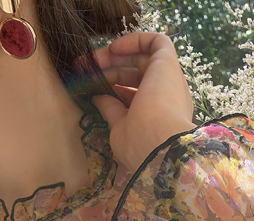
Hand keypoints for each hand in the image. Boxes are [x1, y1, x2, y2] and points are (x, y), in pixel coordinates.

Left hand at [91, 32, 196, 170]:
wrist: (161, 146)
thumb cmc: (142, 145)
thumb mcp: (120, 129)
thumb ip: (111, 111)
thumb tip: (99, 98)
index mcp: (158, 115)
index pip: (134, 94)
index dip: (111, 88)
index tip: (89, 87)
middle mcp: (167, 96)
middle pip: (136, 75)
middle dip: (108, 69)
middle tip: (84, 68)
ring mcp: (170, 80)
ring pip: (143, 58)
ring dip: (117, 56)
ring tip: (93, 60)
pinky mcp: (169, 64)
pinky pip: (157, 42)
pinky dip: (136, 39)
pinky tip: (115, 48)